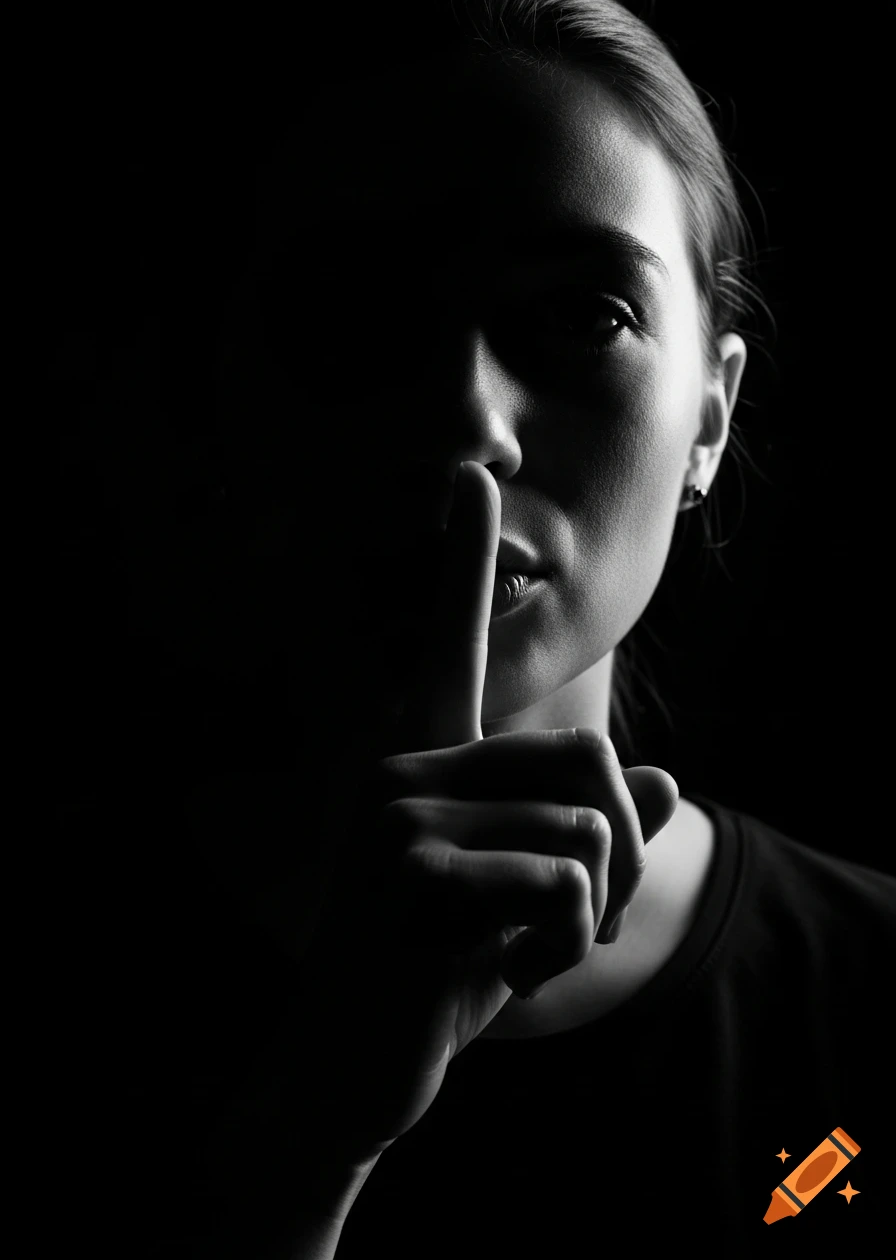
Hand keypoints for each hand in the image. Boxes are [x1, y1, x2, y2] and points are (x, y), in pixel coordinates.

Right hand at [233, 460, 677, 1170]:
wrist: (349, 1068)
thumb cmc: (435, 975)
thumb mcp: (525, 904)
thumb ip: (589, 838)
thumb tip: (669, 784)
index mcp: (424, 760)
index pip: (448, 641)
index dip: (460, 559)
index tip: (467, 476)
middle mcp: (404, 765)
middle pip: (588, 754)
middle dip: (621, 849)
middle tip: (585, 915)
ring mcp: (400, 812)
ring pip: (588, 824)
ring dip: (595, 908)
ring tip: (535, 949)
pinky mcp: (413, 870)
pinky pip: (562, 879)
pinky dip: (567, 942)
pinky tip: (506, 975)